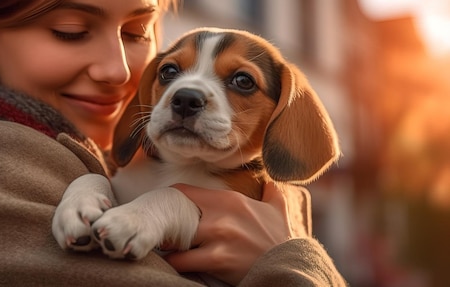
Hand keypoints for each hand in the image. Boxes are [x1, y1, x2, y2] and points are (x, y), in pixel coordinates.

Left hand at [164, 182, 293, 285]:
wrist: (290, 268)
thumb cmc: (279, 241)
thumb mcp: (277, 211)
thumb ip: (271, 193)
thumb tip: (270, 183)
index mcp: (229, 200)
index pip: (184, 191)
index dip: (170, 199)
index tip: (164, 208)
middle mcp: (221, 215)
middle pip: (175, 212)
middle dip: (165, 222)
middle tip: (161, 230)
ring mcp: (219, 238)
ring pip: (175, 237)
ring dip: (167, 244)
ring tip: (164, 247)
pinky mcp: (217, 260)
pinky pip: (183, 261)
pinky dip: (175, 262)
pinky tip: (174, 262)